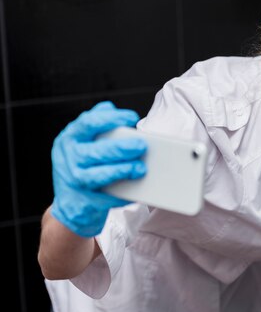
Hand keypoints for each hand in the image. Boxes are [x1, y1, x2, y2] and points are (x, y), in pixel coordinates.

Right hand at [50, 101, 146, 236]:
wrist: (71, 203)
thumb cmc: (81, 165)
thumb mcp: (81, 141)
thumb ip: (95, 124)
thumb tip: (109, 107)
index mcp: (69, 139)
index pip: (87, 123)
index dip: (110, 119)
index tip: (131, 117)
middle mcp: (68, 160)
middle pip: (94, 152)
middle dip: (120, 149)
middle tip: (141, 146)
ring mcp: (74, 183)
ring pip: (97, 176)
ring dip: (121, 171)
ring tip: (140, 168)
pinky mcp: (83, 203)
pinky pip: (105, 198)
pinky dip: (122, 194)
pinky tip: (136, 189)